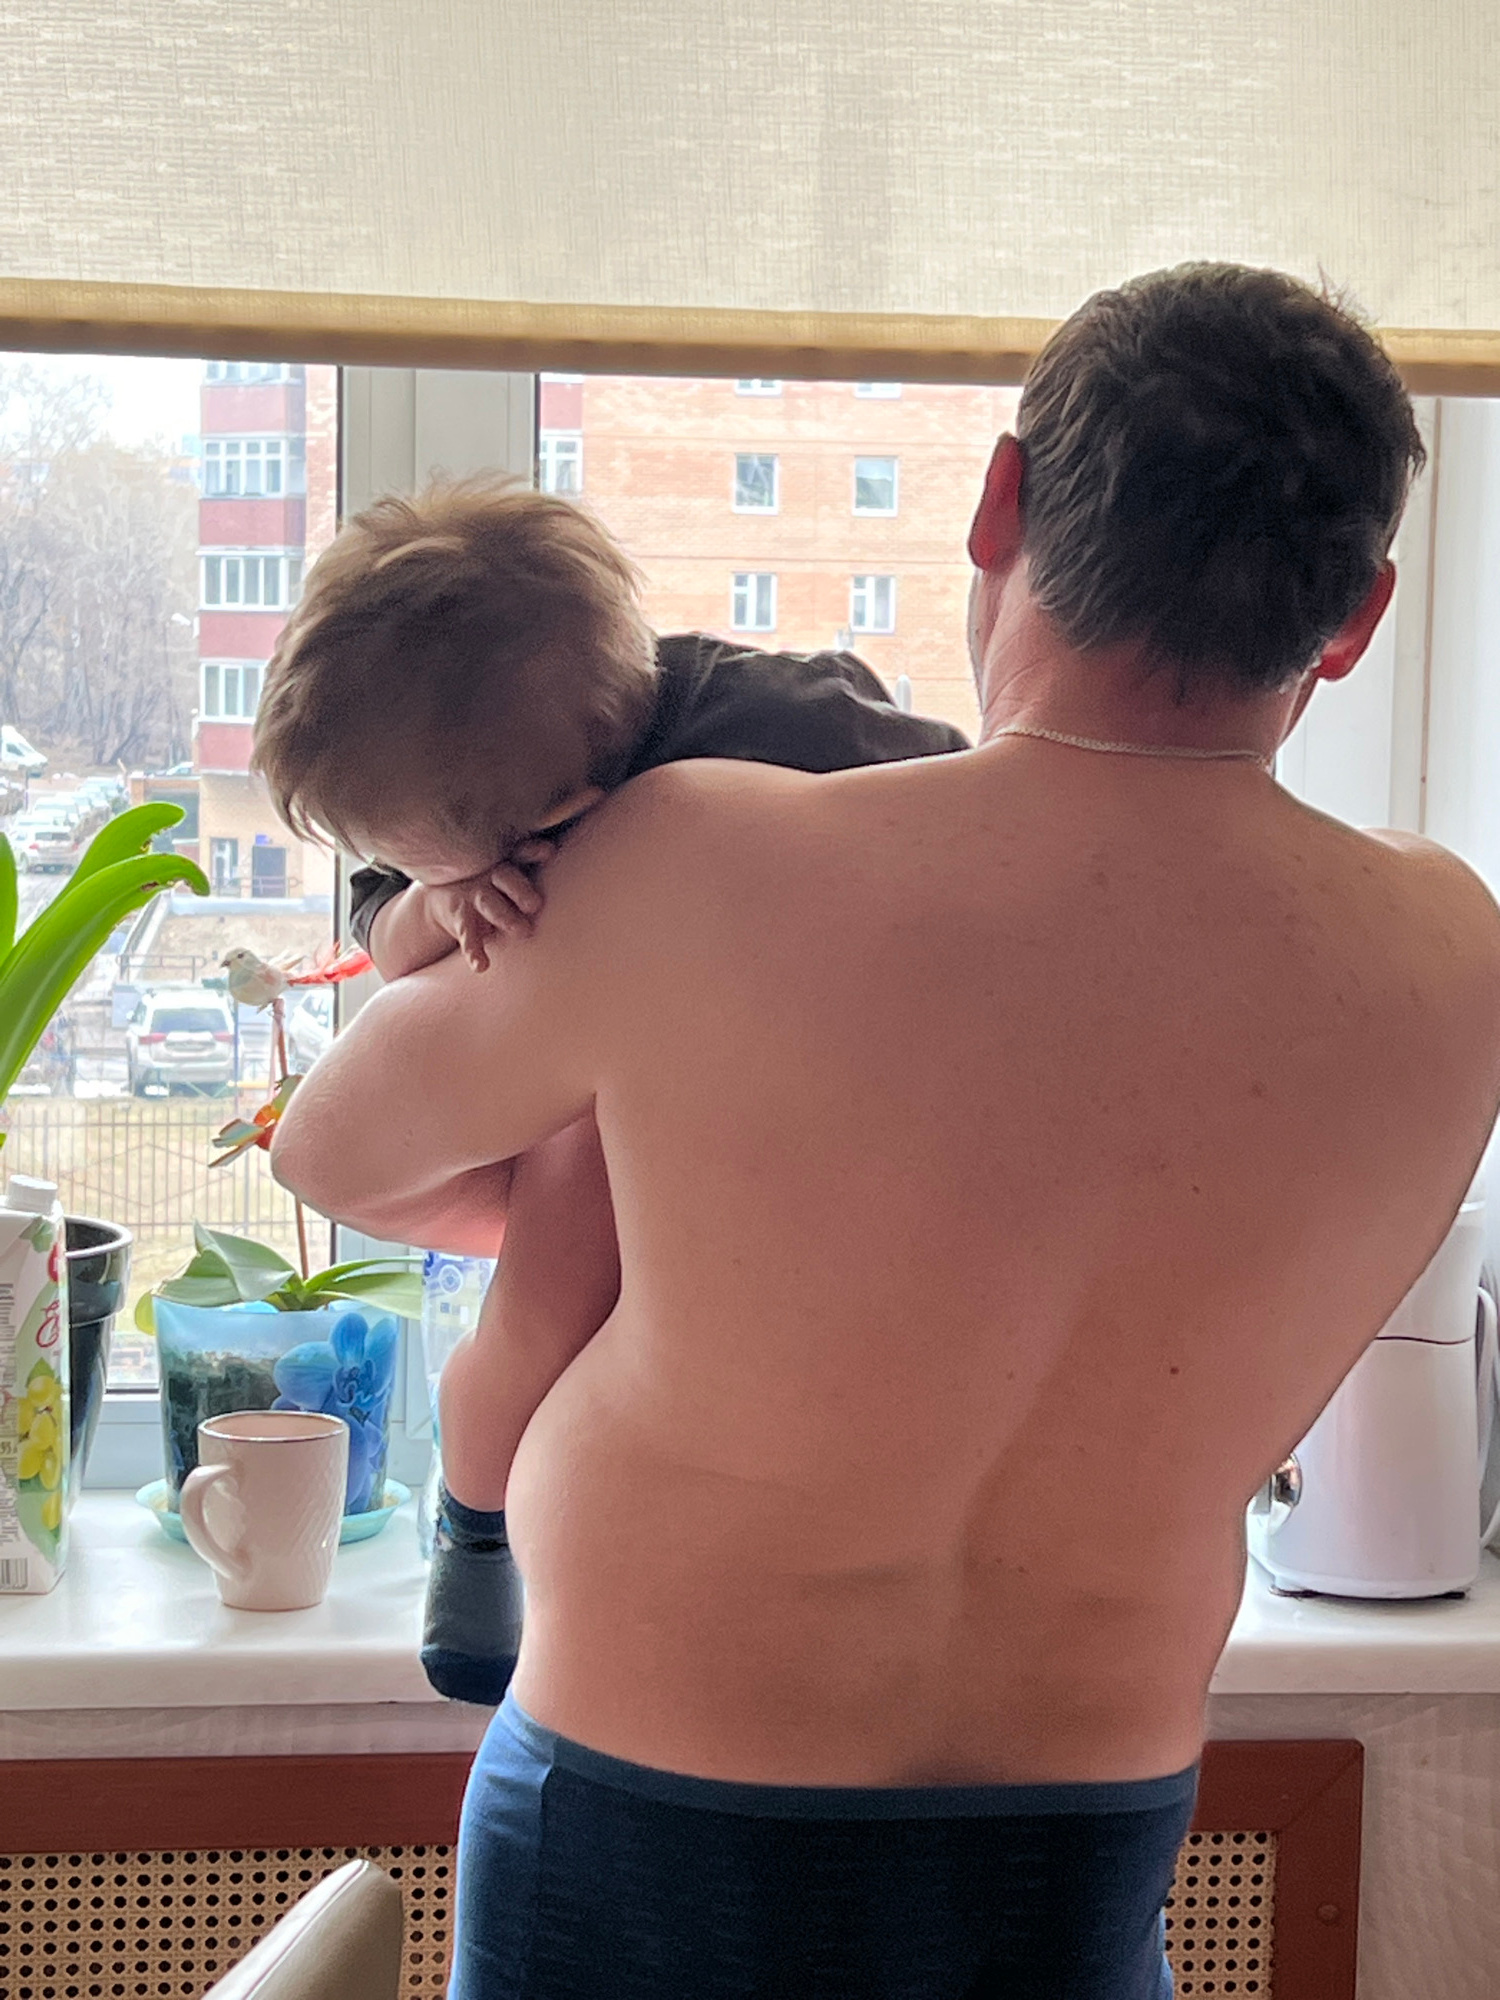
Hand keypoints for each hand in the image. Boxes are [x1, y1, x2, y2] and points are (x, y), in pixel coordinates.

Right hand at [423, 842, 552, 971]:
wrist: (442, 894)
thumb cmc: (491, 883)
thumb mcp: (509, 873)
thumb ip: (536, 874)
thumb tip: (596, 873)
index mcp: (505, 861)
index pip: (520, 852)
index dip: (533, 851)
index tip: (549, 852)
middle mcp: (488, 875)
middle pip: (506, 877)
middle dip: (521, 888)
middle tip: (536, 903)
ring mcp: (471, 894)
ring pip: (488, 903)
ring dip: (504, 916)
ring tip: (523, 932)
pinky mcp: (458, 916)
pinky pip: (466, 934)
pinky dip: (474, 951)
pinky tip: (482, 966)